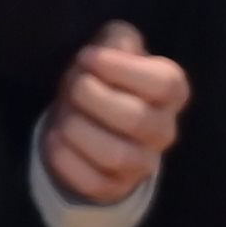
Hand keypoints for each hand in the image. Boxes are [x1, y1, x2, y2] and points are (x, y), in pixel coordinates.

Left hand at [42, 22, 188, 206]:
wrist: (90, 120)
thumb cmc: (103, 77)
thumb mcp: (112, 48)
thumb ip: (117, 39)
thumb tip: (114, 47)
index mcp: (170, 92)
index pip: (165, 84)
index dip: (121, 69)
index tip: (86, 57)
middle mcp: (164, 130)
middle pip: (136, 119)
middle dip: (91, 96)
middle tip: (72, 85)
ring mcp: (143, 163)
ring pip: (117, 156)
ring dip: (78, 129)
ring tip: (64, 113)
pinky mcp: (115, 187)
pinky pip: (94, 183)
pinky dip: (67, 160)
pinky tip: (55, 138)